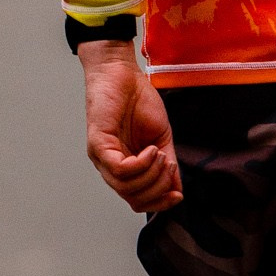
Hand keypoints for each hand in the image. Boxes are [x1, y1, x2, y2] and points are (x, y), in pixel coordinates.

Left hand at [79, 42, 181, 213]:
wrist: (122, 72)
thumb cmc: (138, 101)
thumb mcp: (161, 138)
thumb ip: (167, 165)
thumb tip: (177, 191)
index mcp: (125, 167)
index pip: (138, 200)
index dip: (159, 203)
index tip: (178, 195)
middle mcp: (110, 167)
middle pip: (133, 199)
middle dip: (158, 189)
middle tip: (170, 167)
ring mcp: (101, 157)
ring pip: (126, 187)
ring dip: (152, 175)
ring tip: (161, 154)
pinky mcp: (98, 144)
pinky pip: (119, 169)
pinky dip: (141, 164)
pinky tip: (151, 149)